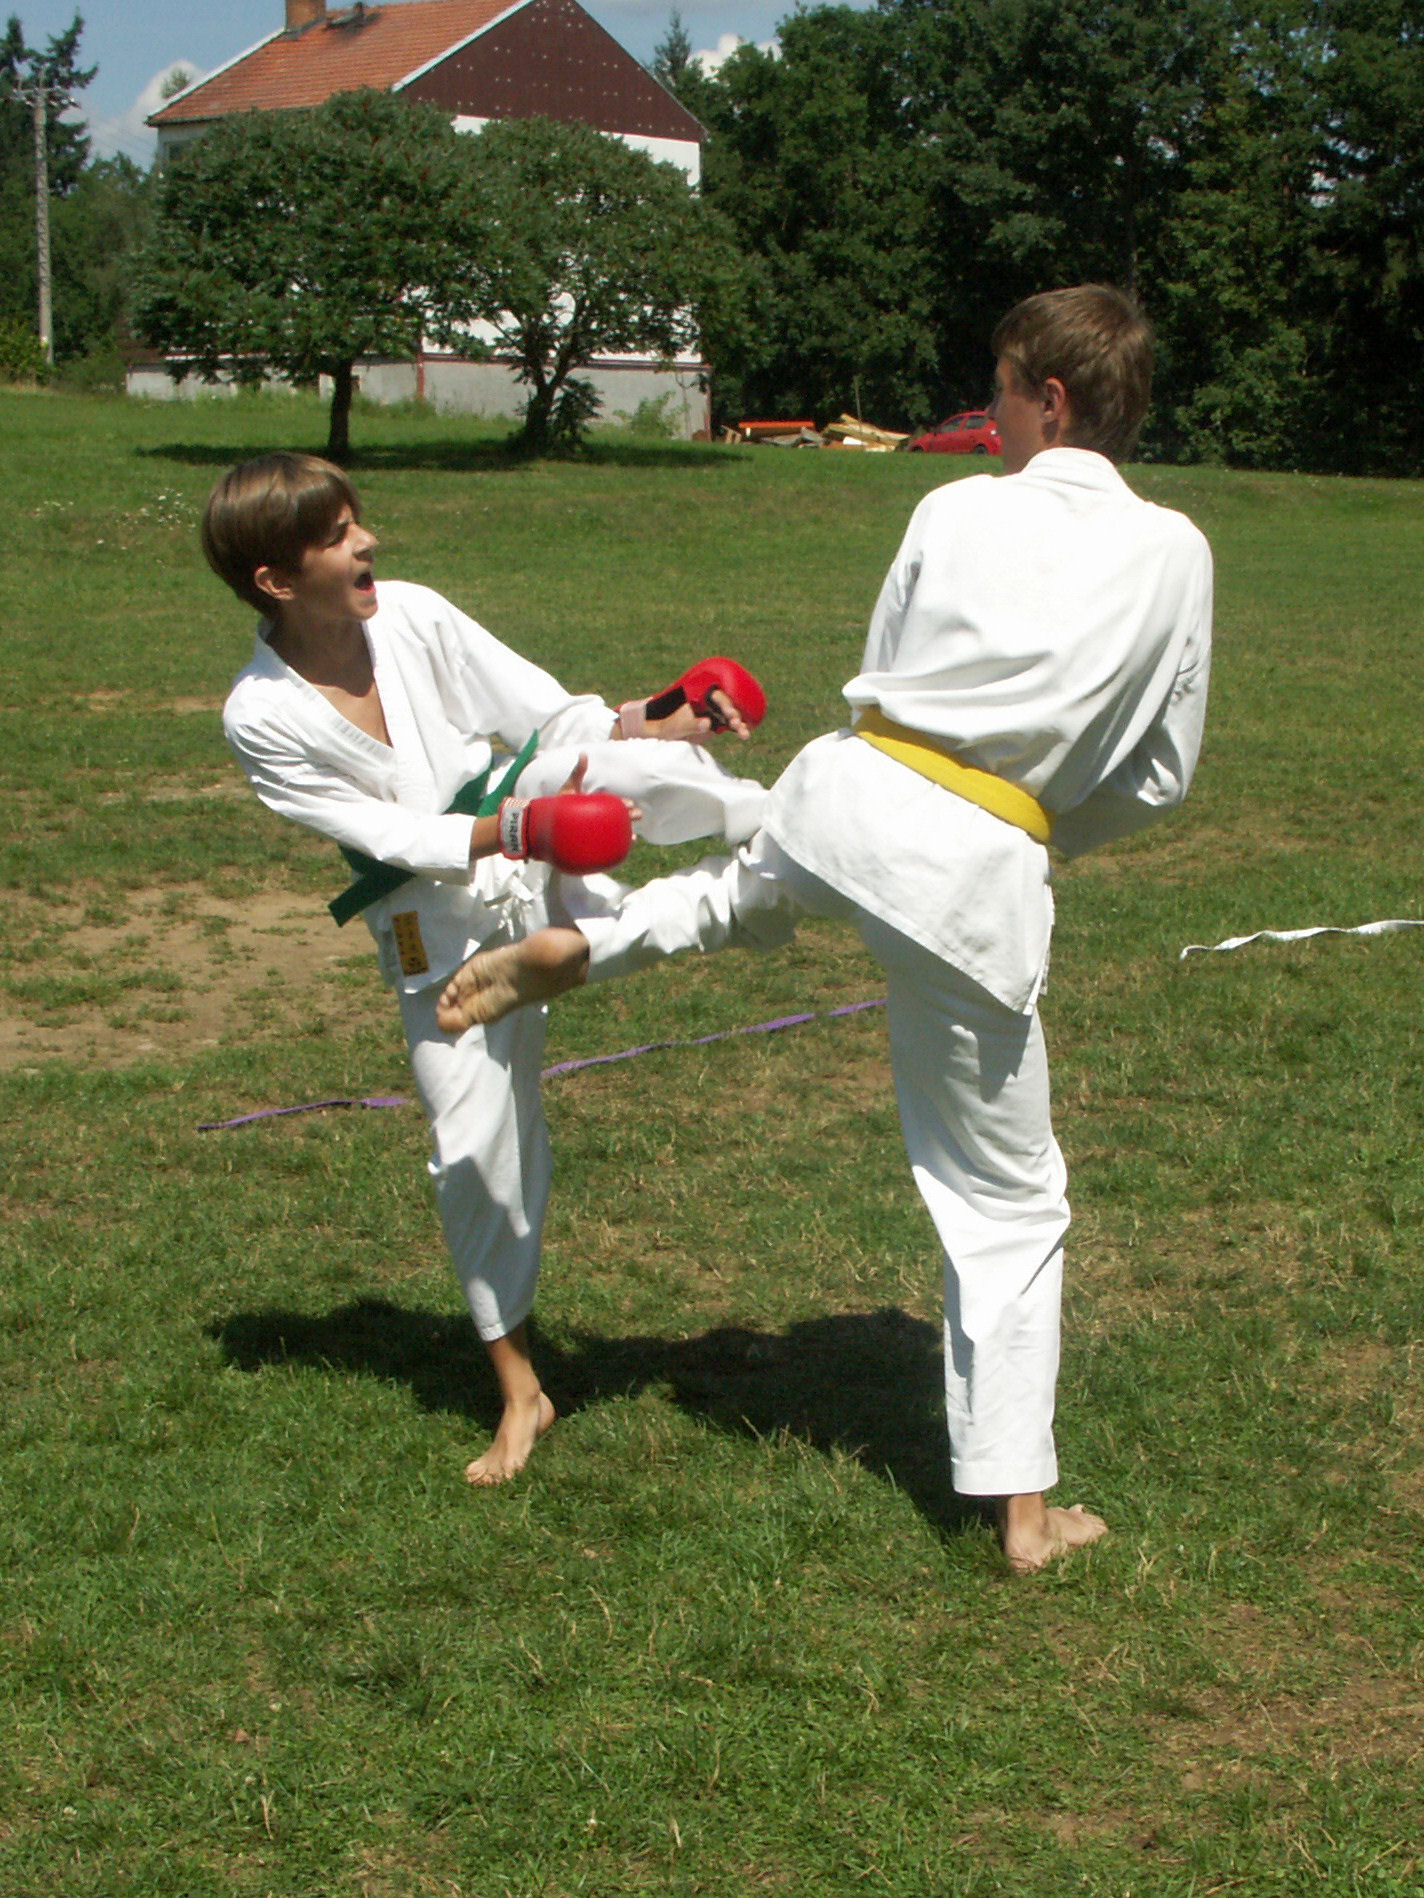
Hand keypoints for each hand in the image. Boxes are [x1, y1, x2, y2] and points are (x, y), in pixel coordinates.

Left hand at [498, 756, 635, 872]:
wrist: (540, 825)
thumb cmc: (556, 805)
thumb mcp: (569, 788)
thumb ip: (577, 773)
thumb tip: (583, 754)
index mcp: (595, 806)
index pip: (613, 804)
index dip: (623, 804)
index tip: (629, 804)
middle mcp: (595, 819)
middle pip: (617, 819)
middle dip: (629, 817)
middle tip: (637, 816)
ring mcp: (592, 832)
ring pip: (613, 834)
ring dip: (624, 835)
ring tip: (632, 838)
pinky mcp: (588, 844)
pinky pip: (604, 847)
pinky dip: (613, 849)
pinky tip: (620, 851)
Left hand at [618, 658, 765, 744]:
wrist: (664, 735)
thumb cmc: (668, 727)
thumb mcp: (678, 727)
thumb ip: (693, 725)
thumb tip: (707, 723)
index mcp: (698, 698)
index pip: (715, 697)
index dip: (724, 704)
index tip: (729, 714)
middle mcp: (708, 704)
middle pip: (726, 705)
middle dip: (734, 714)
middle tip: (737, 724)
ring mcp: (713, 713)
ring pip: (730, 716)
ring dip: (739, 723)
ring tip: (745, 734)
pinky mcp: (717, 724)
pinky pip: (729, 725)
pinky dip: (737, 729)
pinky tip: (745, 735)